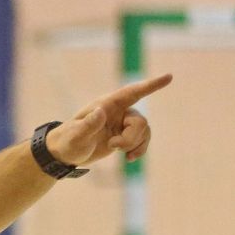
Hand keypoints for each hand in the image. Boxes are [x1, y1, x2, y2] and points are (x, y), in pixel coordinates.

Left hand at [47, 73, 172, 165]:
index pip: (132, 93)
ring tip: (119, 153)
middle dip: (131, 138)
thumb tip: (100, 111)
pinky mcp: (125, 134)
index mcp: (106, 105)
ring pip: (144, 131)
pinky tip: (129, 158)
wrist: (65, 153)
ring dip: (134, 145)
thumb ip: (88, 124)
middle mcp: (118, 111)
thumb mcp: (76, 136)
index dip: (150, 86)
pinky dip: (139, 149)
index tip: (169, 76)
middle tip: (113, 147)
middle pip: (140, 122)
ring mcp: (123, 122)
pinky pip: (143, 139)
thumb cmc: (67, 142)